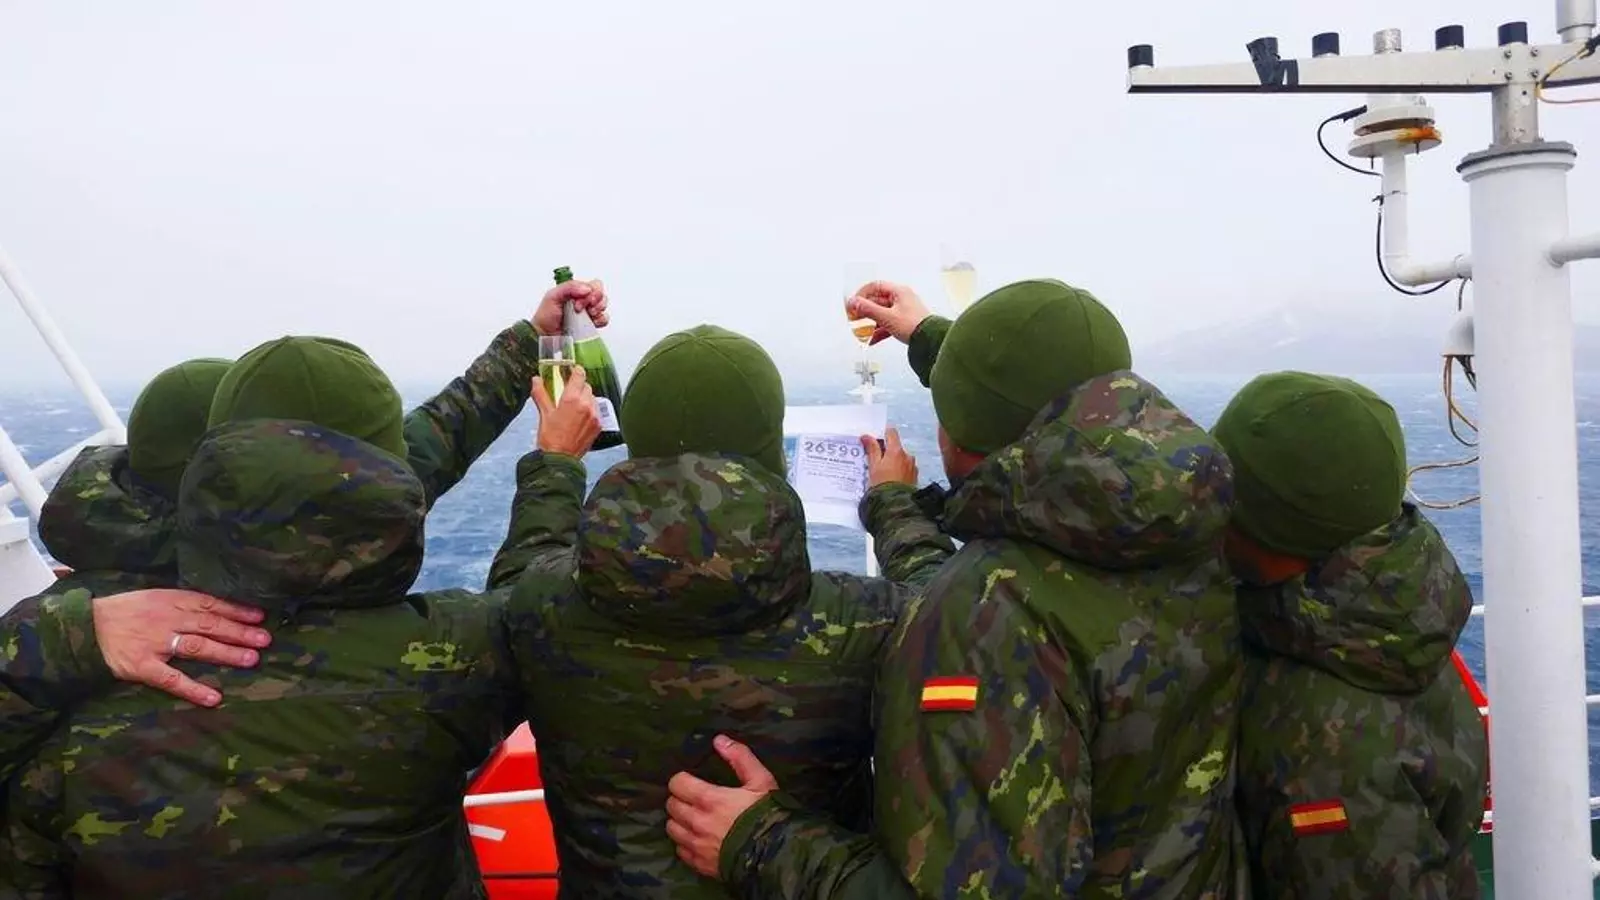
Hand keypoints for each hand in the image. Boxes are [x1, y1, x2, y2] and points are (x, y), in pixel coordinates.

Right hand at [93, 589, 271, 707]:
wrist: (82, 628)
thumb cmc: (122, 612)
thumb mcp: (152, 597)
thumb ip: (182, 603)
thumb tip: (216, 608)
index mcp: (170, 600)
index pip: (210, 603)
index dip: (236, 610)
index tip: (259, 616)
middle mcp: (166, 619)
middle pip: (209, 625)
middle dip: (240, 632)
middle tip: (265, 639)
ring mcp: (155, 644)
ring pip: (197, 647)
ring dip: (226, 653)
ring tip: (251, 659)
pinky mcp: (142, 667)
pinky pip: (171, 679)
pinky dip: (193, 688)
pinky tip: (213, 698)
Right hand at [532, 365, 601, 455]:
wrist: (560, 459)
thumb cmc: (550, 438)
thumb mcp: (544, 413)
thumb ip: (541, 393)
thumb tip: (536, 379)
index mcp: (571, 399)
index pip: (579, 375)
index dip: (576, 370)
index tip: (573, 370)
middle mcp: (586, 405)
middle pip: (586, 386)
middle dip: (578, 387)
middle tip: (568, 392)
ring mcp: (594, 415)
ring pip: (592, 398)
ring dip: (585, 398)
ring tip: (574, 408)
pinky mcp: (598, 425)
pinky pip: (596, 410)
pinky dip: (590, 410)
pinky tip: (580, 418)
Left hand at [534, 278, 608, 335]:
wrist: (545, 335)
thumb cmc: (546, 316)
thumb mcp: (553, 296)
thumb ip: (569, 287)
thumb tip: (586, 289)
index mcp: (575, 290)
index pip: (593, 285)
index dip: (590, 293)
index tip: (578, 302)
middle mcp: (583, 299)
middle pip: (600, 294)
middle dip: (595, 301)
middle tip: (581, 309)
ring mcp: (588, 312)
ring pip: (603, 305)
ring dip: (598, 310)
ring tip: (587, 316)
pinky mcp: (591, 324)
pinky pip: (604, 319)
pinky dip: (601, 320)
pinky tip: (592, 322)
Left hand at [665, 735, 778, 878]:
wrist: (776, 855)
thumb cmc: (768, 814)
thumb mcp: (761, 781)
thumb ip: (739, 758)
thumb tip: (719, 740)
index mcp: (709, 799)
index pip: (677, 783)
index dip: (683, 779)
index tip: (691, 781)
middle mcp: (697, 823)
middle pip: (672, 806)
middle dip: (680, 799)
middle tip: (693, 799)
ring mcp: (697, 846)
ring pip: (672, 829)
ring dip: (679, 821)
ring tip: (693, 818)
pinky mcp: (700, 864)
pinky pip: (680, 851)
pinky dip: (685, 843)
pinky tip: (698, 839)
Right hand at [848, 281, 930, 345]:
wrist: (930, 340)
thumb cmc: (914, 325)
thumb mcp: (887, 317)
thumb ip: (868, 309)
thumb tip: (854, 302)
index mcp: (900, 292)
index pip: (875, 286)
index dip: (862, 293)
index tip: (854, 303)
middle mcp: (902, 299)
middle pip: (877, 301)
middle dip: (865, 310)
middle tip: (855, 317)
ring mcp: (904, 311)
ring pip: (882, 314)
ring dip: (870, 322)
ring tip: (861, 330)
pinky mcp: (905, 323)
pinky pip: (888, 324)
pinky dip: (879, 331)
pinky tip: (872, 339)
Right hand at [863, 427, 916, 488]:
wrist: (896, 504)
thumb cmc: (882, 484)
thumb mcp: (873, 466)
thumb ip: (872, 449)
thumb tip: (866, 436)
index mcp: (897, 450)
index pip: (891, 432)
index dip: (882, 434)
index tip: (875, 441)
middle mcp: (908, 456)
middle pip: (896, 447)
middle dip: (887, 451)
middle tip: (876, 462)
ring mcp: (913, 466)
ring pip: (901, 458)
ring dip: (894, 462)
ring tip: (884, 474)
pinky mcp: (915, 477)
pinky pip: (906, 468)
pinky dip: (900, 470)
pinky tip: (892, 480)